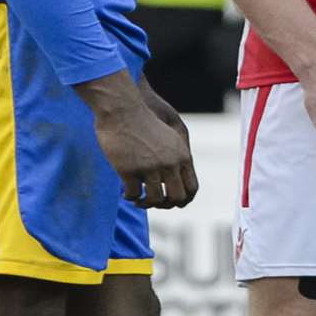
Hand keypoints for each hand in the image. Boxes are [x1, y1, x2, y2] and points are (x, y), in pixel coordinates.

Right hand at [78, 70, 197, 208]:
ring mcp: (150, 168)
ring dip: (146, 204)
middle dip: (166, 206)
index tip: (172, 202)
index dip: (184, 200)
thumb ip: (175, 156)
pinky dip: (130, 197)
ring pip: (155, 200)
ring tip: (138, 201)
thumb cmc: (143, 121)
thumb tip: (175, 179)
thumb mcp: (168, 137)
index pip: (192, 188)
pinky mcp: (129, 170)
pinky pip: (133, 194)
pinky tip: (126, 193)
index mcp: (182, 155)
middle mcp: (170, 163)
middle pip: (177, 198)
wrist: (123, 109)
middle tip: (154, 203)